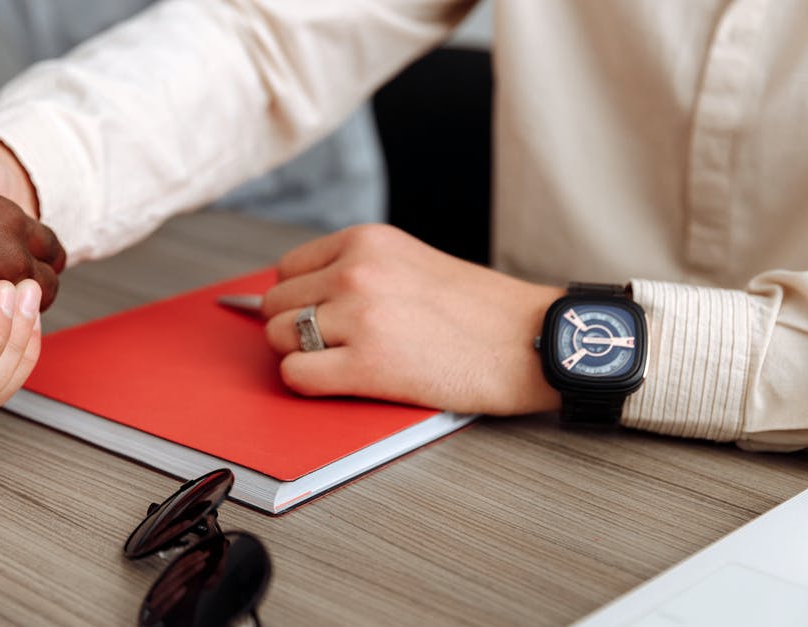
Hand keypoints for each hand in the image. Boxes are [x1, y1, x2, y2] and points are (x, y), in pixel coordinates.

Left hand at [260, 224, 563, 415]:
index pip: (287, 269)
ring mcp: (360, 317)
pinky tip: (341, 382)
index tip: (320, 316)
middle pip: (276, 305)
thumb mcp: (409, 263)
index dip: (300, 298)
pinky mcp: (368, 365)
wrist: (531, 341)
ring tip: (343, 362)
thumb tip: (295, 298)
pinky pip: (296, 375)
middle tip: (333, 345)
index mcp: (366, 241)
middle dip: (294, 329)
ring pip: (279, 339)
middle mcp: (356, 271)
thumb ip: (356, 271)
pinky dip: (308, 384)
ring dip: (300, 356)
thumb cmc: (478, 310)